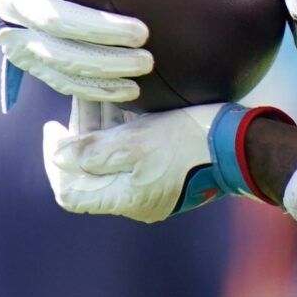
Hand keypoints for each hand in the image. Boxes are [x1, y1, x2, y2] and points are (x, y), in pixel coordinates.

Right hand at [0, 0, 155, 105]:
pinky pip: (60, 79)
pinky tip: (130, 90)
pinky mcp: (28, 57)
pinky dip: (94, 88)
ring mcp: (20, 32)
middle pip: (54, 19)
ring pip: (58, 56)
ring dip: (101, 64)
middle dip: (98, 30)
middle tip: (142, 33)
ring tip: (145, 64)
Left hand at [43, 99, 285, 223]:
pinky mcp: (169, 174)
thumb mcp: (135, 140)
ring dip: (102, 130)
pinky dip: (123, 134)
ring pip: (113, 162)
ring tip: (99, 94)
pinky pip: (133, 158)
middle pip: (92, 174)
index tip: (53, 129)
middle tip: (80, 100)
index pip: (71, 193)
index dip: (55, 162)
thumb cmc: (190, 141)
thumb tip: (60, 157)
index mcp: (127, 200)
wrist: (242, 143)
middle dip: (81, 136)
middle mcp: (138, 201)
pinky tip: (122, 105)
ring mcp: (154, 189)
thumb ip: (93, 152)